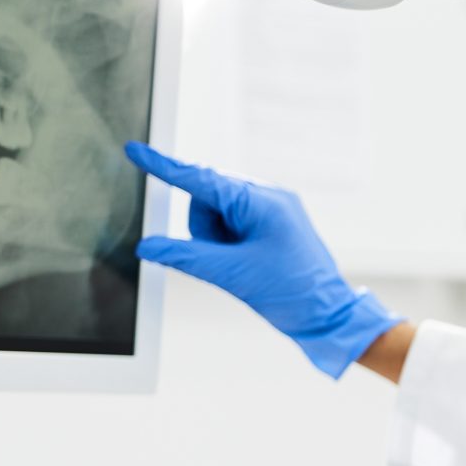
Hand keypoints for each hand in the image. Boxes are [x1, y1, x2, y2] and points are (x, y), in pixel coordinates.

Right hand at [125, 142, 400, 378]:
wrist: (331, 316)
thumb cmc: (292, 294)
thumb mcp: (232, 275)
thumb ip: (185, 257)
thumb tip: (147, 247)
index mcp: (260, 200)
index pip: (200, 178)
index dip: (163, 166)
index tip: (134, 149)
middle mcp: (268, 196)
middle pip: (206, 199)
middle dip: (205, 230)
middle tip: (226, 261)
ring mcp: (273, 208)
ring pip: (217, 213)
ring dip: (216, 239)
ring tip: (241, 265)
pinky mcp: (274, 222)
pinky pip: (234, 223)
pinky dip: (228, 242)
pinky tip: (246, 262)